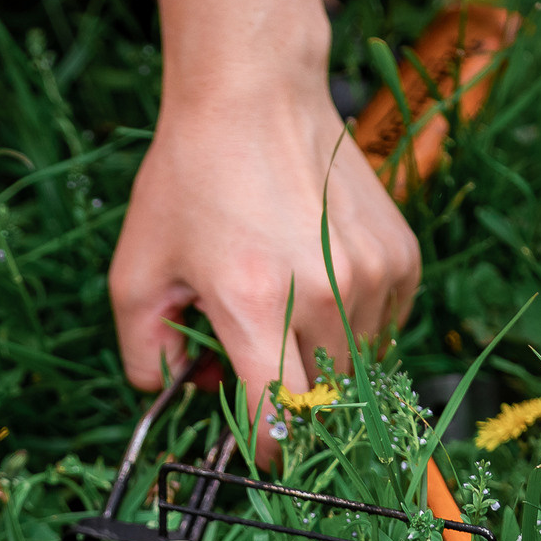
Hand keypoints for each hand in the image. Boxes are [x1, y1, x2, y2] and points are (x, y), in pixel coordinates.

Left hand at [110, 77, 420, 459]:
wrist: (256, 93)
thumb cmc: (193, 175)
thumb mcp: (137, 268)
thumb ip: (143, 350)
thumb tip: (170, 390)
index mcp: (255, 306)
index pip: (279, 420)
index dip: (265, 446)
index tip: (255, 446)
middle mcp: (325, 296)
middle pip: (321, 400)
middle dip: (290, 401)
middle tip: (253, 359)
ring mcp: (373, 276)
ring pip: (358, 367)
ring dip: (323, 362)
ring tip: (282, 311)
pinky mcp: (402, 257)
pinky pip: (386, 327)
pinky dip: (355, 327)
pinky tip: (317, 285)